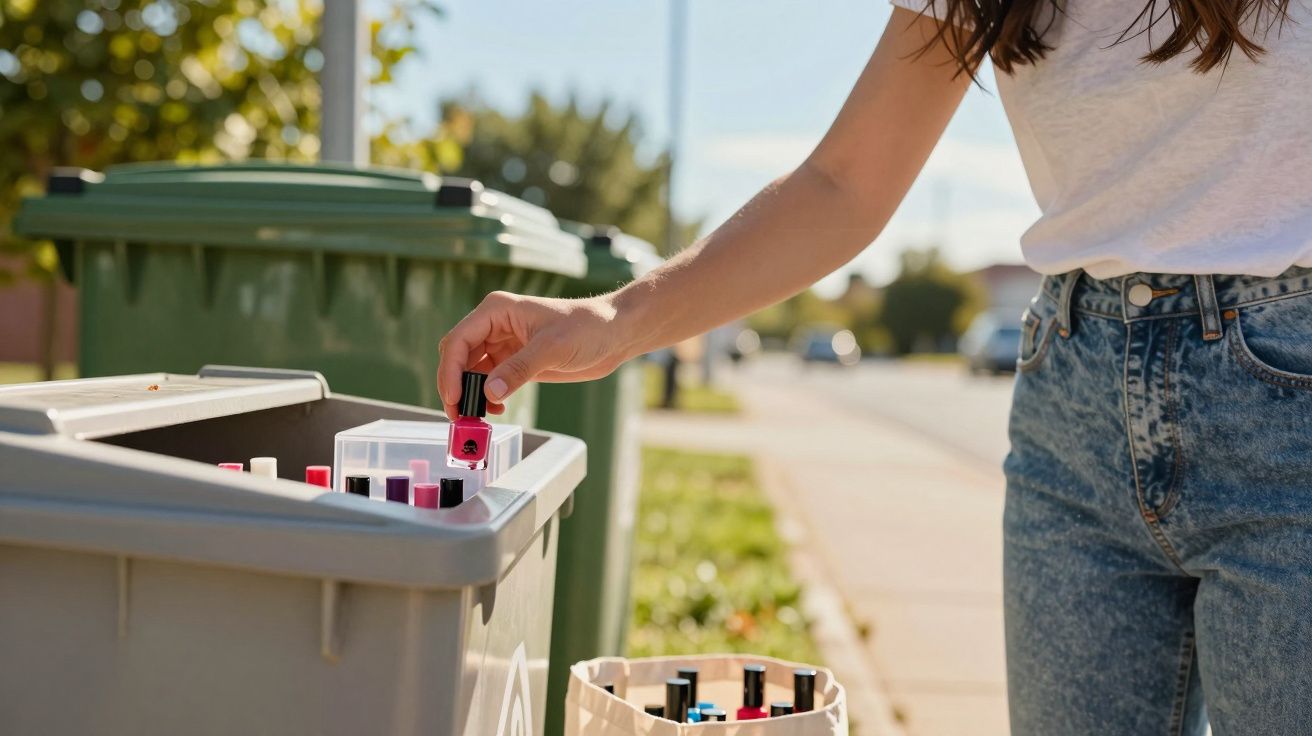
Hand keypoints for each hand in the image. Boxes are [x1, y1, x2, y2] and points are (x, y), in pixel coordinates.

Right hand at [437, 291, 632, 417]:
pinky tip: (495, 409)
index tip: (454, 398)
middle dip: (455, 385)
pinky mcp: (515, 361)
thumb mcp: (552, 348)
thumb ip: (518, 370)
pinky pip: (488, 380)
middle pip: (458, 356)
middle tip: (459, 414)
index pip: (458, 340)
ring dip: (469, 394)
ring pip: (471, 371)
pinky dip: (486, 397)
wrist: (614, 334)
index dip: (450, 371)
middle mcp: (495, 325)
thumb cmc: (587, 327)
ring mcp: (504, 344)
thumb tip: (489, 393)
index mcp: (497, 310)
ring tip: (476, 417)